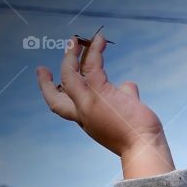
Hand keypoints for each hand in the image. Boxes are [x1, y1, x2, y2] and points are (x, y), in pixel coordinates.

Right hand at [36, 32, 174, 178]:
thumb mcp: (128, 116)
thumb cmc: (141, 137)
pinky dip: (94, 49)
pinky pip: (91, 64)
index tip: (51, 85)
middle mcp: (84, 114)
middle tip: (41, 69)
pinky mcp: (98, 91)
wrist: (145, 146)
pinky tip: (99, 39)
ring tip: (75, 39)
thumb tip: (129, 86)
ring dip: (71, 55)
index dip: (55, 96)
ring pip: (69, 75)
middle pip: (55, 100)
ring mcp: (88, 102)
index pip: (66, 110)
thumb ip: (124, 98)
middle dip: (45, 84)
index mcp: (89, 122)